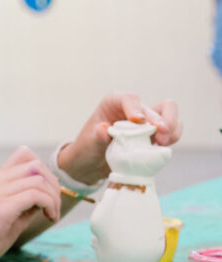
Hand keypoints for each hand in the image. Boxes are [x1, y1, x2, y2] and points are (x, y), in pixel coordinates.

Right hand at [0, 147, 60, 261]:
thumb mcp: (12, 212)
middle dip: (53, 184)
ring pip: (39, 181)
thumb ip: (28, 200)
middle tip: (55, 205)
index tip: (47, 191)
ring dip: (54, 198)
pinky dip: (50, 206)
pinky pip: (35, 196)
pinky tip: (50, 217)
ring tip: (53, 214)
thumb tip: (51, 193)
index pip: (24, 154)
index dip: (44, 169)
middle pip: (36, 165)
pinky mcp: (2, 207)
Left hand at [58, 94, 181, 183]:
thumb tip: (104, 129)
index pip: (129, 98)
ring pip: (169, 113)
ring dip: (172, 128)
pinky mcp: (155, 133)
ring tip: (163, 143)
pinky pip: (173, 130)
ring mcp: (147, 120)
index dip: (136, 108)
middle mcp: (133, 108)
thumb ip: (97, 136)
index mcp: (114, 103)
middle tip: (159, 137)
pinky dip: (173, 137)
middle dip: (161, 120)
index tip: (138, 121)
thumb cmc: (88, 148)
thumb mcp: (89, 143)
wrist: (93, 163)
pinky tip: (164, 148)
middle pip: (156, 107)